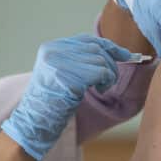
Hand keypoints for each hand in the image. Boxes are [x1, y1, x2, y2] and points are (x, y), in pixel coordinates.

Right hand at [1, 35, 133, 160]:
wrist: (35, 121)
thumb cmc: (52, 100)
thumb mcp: (62, 72)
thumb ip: (80, 59)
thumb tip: (115, 52)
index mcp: (50, 48)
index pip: (85, 39)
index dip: (107, 46)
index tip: (125, 54)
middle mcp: (54, 52)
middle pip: (95, 47)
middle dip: (111, 62)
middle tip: (111, 78)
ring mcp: (60, 64)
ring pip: (101, 59)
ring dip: (109, 75)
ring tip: (101, 87)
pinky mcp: (69, 78)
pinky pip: (101, 72)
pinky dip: (107, 81)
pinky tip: (100, 90)